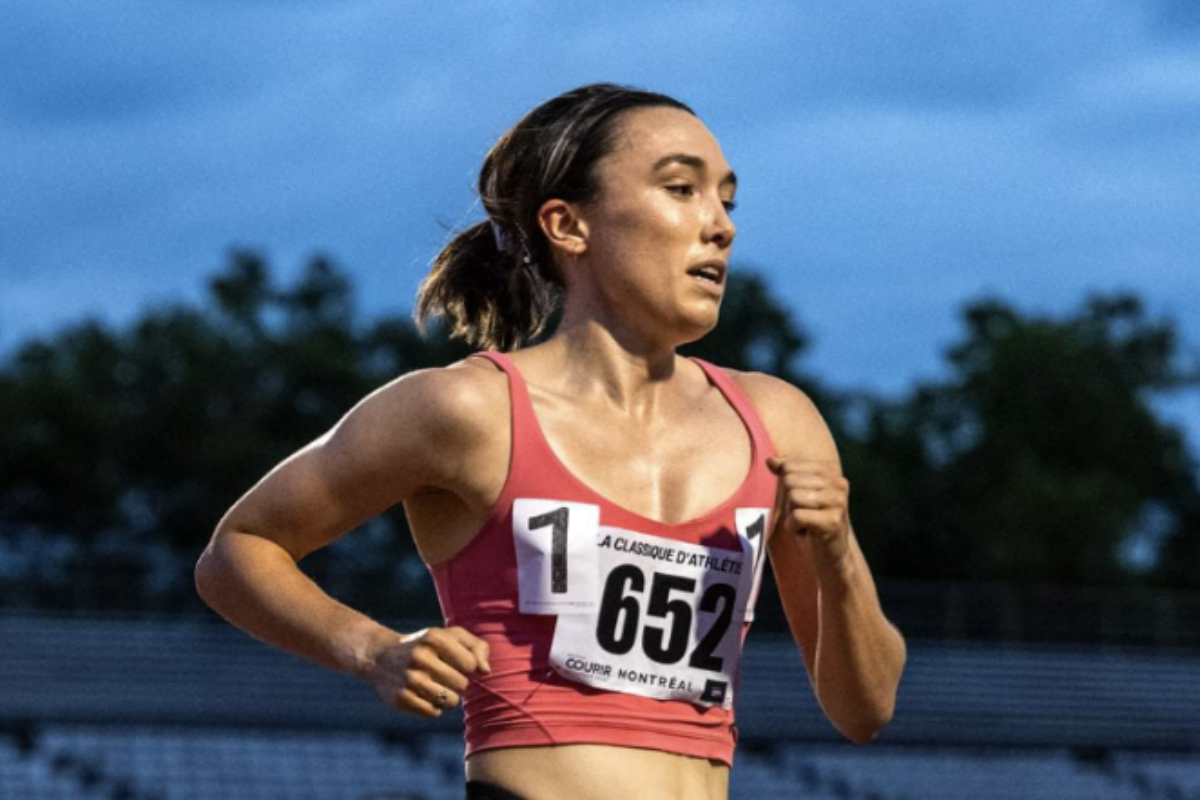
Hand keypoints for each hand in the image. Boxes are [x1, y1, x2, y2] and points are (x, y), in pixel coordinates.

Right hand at [362, 626, 491, 717]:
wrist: (380, 657)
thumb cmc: (426, 646)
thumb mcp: (450, 636)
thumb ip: (477, 647)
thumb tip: (485, 671)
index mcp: (435, 638)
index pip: (471, 665)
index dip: (468, 667)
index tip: (456, 662)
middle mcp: (421, 657)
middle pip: (462, 685)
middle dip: (458, 683)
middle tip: (443, 675)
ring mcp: (409, 679)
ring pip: (450, 702)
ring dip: (448, 697)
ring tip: (437, 687)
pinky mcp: (401, 699)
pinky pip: (434, 713)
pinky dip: (434, 708)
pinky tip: (424, 695)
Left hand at [767, 457, 852, 570]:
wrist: (829, 556)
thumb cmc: (809, 522)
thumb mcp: (797, 494)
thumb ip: (785, 474)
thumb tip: (770, 460)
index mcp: (830, 471)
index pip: (789, 466)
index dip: (786, 487)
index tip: (801, 502)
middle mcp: (839, 483)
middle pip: (789, 480)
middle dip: (788, 502)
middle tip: (803, 515)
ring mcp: (838, 502)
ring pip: (793, 497)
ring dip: (792, 514)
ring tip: (806, 523)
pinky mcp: (832, 521)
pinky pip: (796, 516)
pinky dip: (793, 527)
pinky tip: (807, 533)